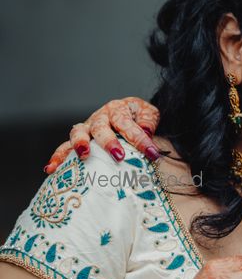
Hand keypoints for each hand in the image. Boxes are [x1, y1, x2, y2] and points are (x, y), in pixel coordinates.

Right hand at [45, 97, 160, 173]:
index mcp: (118, 109)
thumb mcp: (148, 114)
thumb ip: (148, 121)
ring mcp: (87, 128)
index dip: (140, 139)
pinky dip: (57, 157)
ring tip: (84, 156)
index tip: (152, 153)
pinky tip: (51, 168)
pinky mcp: (78, 140)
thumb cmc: (138, 116)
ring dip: (79, 145)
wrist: (127, 113)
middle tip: (118, 156)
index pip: (128, 124)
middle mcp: (100, 117)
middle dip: (109, 142)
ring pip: (78, 133)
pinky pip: (64, 147)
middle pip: (100, 127)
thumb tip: (146, 132)